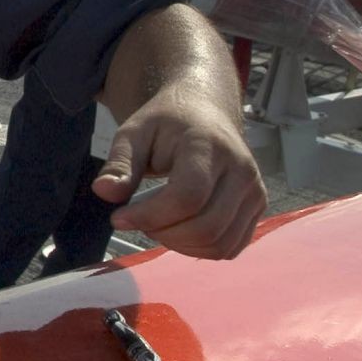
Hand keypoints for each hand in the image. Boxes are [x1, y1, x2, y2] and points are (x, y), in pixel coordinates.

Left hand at [92, 84, 266, 257]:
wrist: (205, 111)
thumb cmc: (166, 123)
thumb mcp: (134, 133)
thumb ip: (120, 163)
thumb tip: (103, 192)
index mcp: (209, 147)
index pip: (187, 197)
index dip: (150, 216)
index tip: (118, 217)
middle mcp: (241, 171)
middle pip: (206, 227)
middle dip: (162, 233)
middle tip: (137, 219)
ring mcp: (254, 192)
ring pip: (219, 243)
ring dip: (179, 244)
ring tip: (156, 222)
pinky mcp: (258, 208)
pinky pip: (230, 247)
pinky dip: (200, 249)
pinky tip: (178, 229)